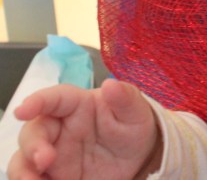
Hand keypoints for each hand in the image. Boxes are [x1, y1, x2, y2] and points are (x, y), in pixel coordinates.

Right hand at [7, 79, 159, 179]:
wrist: (136, 159)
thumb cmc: (132, 128)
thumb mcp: (136, 113)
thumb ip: (126, 98)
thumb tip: (111, 84)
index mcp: (78, 105)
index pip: (54, 98)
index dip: (37, 101)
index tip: (23, 110)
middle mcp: (59, 127)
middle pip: (34, 131)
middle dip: (33, 145)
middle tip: (45, 160)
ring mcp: (52, 151)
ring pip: (24, 158)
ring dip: (24, 170)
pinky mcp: (51, 173)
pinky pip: (32, 177)